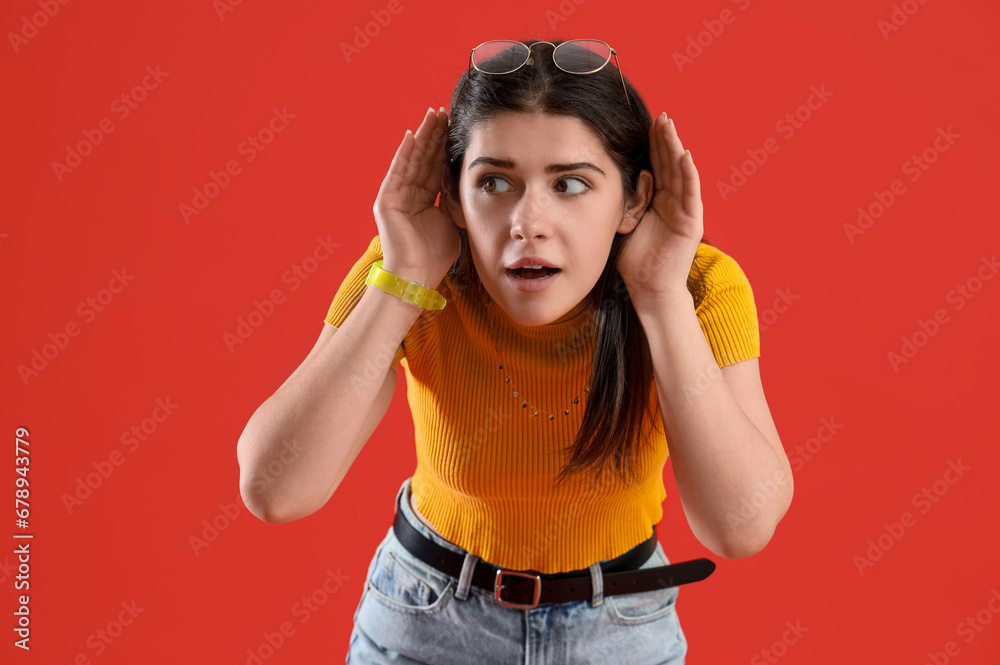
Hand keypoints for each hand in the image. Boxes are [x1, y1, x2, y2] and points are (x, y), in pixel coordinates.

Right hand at [373, 107, 459, 285]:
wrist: (417, 275)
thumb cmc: (435, 255)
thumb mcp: (451, 221)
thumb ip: (453, 201)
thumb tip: (465, 183)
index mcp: (424, 200)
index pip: (435, 167)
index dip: (444, 148)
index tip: (455, 128)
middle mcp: (408, 195)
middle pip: (423, 159)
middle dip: (434, 135)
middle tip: (445, 112)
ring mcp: (396, 196)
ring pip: (412, 160)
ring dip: (422, 137)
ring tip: (433, 116)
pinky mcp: (386, 200)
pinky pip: (397, 171)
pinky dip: (405, 153)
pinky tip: (413, 135)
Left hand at [616, 113, 703, 309]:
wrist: (649, 288)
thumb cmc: (635, 261)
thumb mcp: (625, 222)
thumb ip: (624, 202)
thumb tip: (603, 182)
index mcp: (659, 201)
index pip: (656, 166)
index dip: (652, 145)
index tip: (647, 123)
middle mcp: (674, 202)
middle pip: (669, 164)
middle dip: (665, 139)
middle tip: (660, 116)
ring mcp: (685, 210)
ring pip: (680, 172)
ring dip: (675, 148)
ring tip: (670, 126)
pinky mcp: (692, 221)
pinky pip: (691, 193)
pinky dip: (689, 173)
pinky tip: (685, 155)